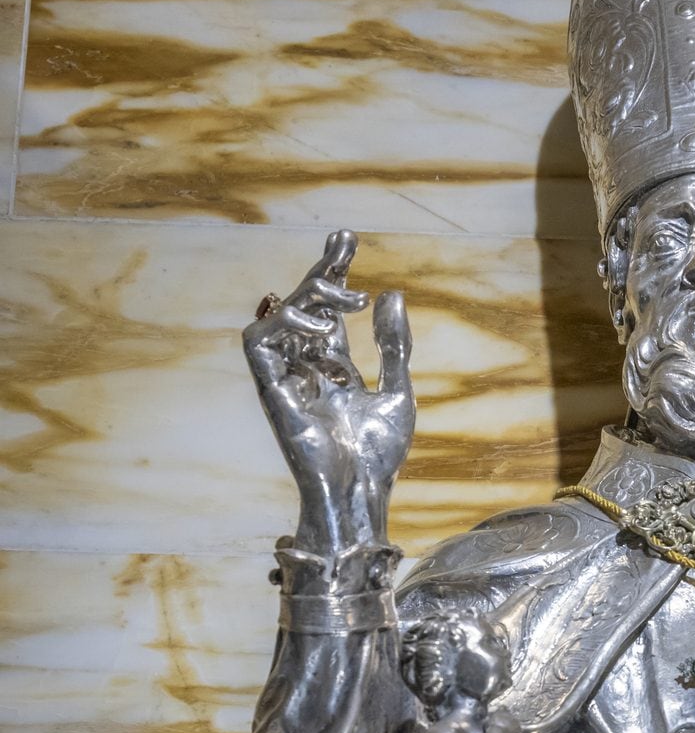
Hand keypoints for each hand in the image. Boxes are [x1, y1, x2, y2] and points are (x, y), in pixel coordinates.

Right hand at [243, 230, 412, 550]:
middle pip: (303, 306)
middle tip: (345, 245)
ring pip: (276, 318)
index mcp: (335, 368)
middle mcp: (307, 369)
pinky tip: (321, 329)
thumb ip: (393, 346)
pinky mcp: (272, 391)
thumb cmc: (379, 456)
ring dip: (306, 297)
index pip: (329, 311)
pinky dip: (282, 325)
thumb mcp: (398, 391)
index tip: (346, 238)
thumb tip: (389, 293)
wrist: (362, 494)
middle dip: (321, 271)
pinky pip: (258, 344)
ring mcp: (287, 379)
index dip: (333, 273)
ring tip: (344, 299)